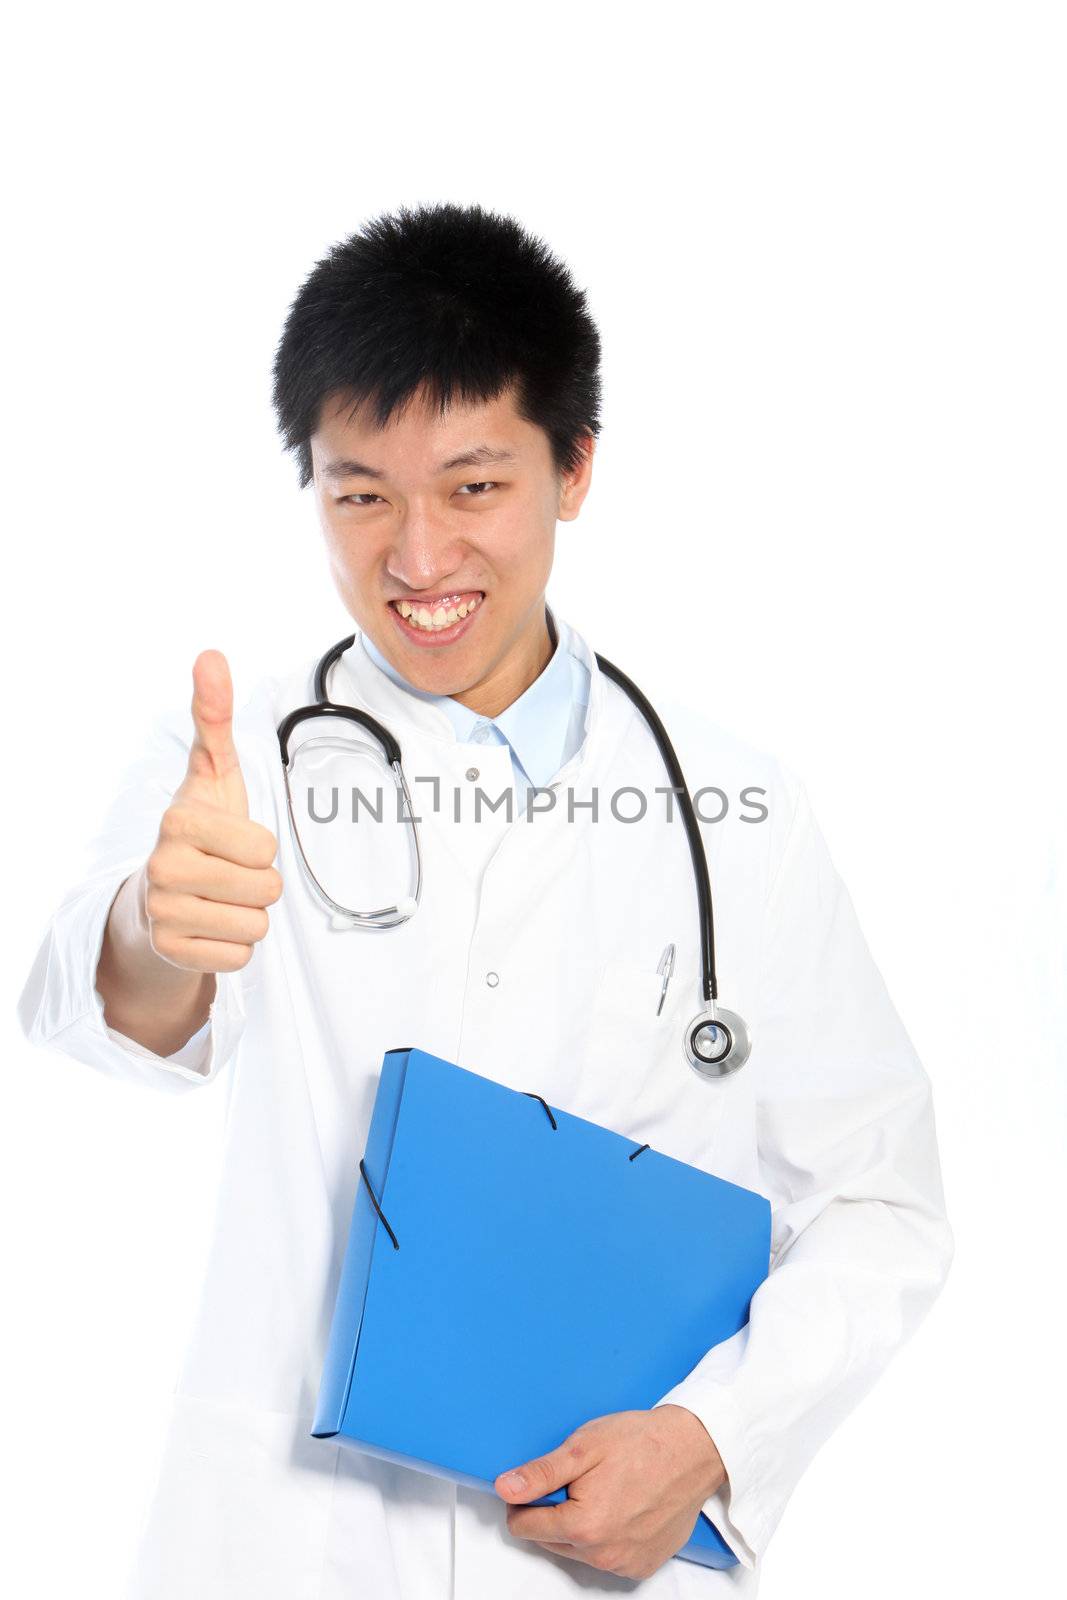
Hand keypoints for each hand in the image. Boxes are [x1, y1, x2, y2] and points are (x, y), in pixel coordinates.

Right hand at [141, 650, 281, 974]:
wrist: (155, 899)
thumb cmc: (198, 831)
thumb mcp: (211, 774)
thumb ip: (214, 717)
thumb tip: (211, 655)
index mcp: (178, 822)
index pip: (265, 849)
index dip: (259, 848)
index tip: (231, 842)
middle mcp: (163, 868)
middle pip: (267, 889)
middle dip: (258, 883)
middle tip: (227, 874)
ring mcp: (163, 914)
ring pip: (257, 925)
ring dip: (248, 914)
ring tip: (219, 899)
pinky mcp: (171, 953)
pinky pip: (241, 957)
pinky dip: (234, 946)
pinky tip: (209, 927)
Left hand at [494, 1405, 725, 1580]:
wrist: (694, 1450)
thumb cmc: (642, 1443)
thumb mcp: (583, 1447)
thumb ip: (541, 1473)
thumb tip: (505, 1488)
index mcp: (583, 1526)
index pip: (524, 1526)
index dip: (524, 1500)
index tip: (540, 1481)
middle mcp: (603, 1554)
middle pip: (549, 1540)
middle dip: (554, 1511)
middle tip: (579, 1479)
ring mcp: (624, 1564)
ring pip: (577, 1551)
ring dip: (580, 1525)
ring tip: (604, 1489)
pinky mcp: (642, 1566)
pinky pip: (606, 1557)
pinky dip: (605, 1536)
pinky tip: (622, 1507)